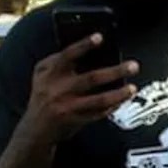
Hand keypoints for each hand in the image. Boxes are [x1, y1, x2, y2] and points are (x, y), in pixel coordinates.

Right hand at [21, 33, 138, 142]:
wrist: (34, 130)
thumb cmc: (43, 96)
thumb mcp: (43, 75)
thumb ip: (60, 61)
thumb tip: (92, 52)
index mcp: (49, 73)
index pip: (67, 55)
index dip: (83, 45)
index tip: (100, 37)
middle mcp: (57, 90)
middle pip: (91, 78)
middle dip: (115, 71)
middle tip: (133, 66)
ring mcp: (67, 107)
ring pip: (98, 100)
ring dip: (118, 94)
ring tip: (132, 88)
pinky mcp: (75, 121)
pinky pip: (98, 114)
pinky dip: (111, 107)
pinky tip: (121, 100)